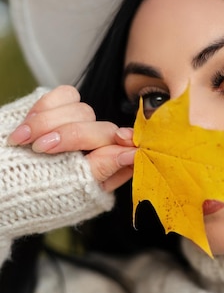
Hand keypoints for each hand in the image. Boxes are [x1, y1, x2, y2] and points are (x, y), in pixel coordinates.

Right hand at [7, 86, 135, 191]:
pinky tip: (25, 128)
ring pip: (83, 110)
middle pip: (102, 128)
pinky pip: (64, 95)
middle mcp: (90, 148)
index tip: (122, 139)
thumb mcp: (71, 189)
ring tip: (23, 141)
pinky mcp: (53, 111)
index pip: (123, 148)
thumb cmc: (31, 197)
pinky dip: (44, 108)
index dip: (123, 140)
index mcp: (101, 171)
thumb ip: (103, 169)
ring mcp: (72, 128)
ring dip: (49, 123)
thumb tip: (132, 154)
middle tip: (42, 148)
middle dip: (72, 135)